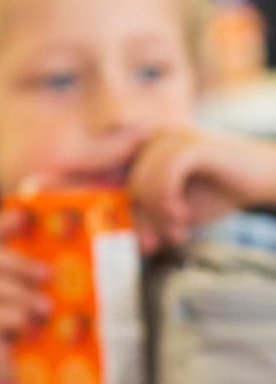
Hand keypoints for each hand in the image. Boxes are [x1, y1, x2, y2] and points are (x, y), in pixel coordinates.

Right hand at [0, 208, 50, 382]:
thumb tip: (68, 257)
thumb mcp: (33, 297)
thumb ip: (40, 276)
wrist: (12, 375)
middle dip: (20, 262)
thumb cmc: (27, 331)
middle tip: (48, 273)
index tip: (24, 216)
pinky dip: (16, 317)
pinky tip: (31, 326)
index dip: (1, 222)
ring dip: (22, 294)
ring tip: (46, 307)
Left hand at [129, 127, 275, 251]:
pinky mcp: (190, 144)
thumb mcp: (177, 210)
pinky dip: (167, 202)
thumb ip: (152, 219)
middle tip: (171, 239)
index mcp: (147, 149)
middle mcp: (155, 138)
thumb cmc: (219, 192)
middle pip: (131, 187)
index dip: (131, 217)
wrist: (266, 177)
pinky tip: (182, 215)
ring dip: (158, 216)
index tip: (148, 245)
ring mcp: (172, 138)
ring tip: (178, 231)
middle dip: (148, 221)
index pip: (123, 186)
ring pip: (143, 184)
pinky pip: (163, 178)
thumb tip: (135, 241)